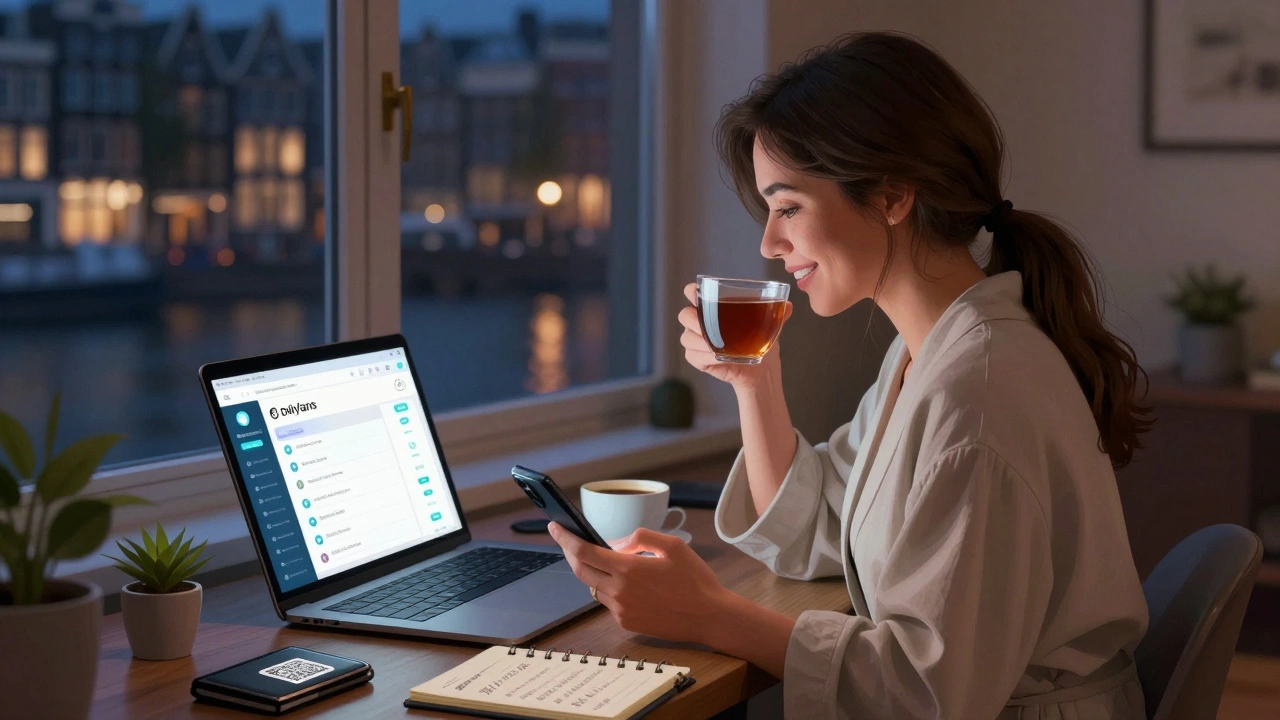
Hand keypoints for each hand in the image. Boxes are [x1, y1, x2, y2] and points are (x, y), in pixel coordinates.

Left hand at [548, 522, 731, 644]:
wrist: (710, 616)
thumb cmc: (695, 579)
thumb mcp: (672, 545)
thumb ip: (640, 537)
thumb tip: (614, 542)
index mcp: (628, 569)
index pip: (583, 551)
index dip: (565, 538)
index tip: (554, 526)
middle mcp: (619, 591)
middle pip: (581, 570)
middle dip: (571, 552)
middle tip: (569, 540)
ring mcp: (621, 610)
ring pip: (594, 586)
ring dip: (593, 571)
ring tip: (602, 558)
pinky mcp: (627, 623)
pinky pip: (608, 601)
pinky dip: (608, 588)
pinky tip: (624, 582)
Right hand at [678, 282, 791, 390]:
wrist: (760, 371)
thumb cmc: (759, 342)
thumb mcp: (768, 325)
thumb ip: (776, 313)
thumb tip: (788, 306)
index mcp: (712, 308)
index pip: (692, 293)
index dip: (692, 291)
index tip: (698, 293)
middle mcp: (700, 322)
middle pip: (684, 315)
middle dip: (693, 319)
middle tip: (708, 325)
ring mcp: (696, 341)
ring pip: (686, 337)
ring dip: (700, 341)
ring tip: (717, 345)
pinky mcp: (697, 359)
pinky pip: (692, 356)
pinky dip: (704, 356)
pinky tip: (717, 356)